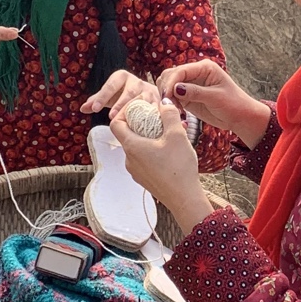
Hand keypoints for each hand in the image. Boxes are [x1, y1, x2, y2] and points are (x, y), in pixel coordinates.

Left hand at [82, 68, 160, 119]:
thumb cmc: (124, 94)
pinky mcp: (159, 101)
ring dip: (136, 110)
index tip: (94, 109)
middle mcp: (136, 81)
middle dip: (120, 104)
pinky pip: (155, 108)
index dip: (102, 97)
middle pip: (128, 92)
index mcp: (121, 77)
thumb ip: (96, 101)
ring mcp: (149, 91)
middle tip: (111, 116)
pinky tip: (146, 125)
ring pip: (143, 100)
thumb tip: (82, 108)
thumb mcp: (110, 96)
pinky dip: (151, 115)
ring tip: (129, 121)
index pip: (110, 86)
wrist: (147, 93)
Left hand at [110, 96, 213, 234]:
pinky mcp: (144, 179)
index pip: (115, 123)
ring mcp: (136, 171)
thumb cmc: (179, 168)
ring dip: (150, 137)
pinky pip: (144, 158)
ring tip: (169, 134)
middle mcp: (129, 159)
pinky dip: (153, 150)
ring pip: (138, 147)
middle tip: (158, 117)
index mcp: (131, 146)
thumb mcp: (177, 135)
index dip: (125, 111)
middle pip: (127, 134)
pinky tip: (170, 150)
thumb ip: (169, 114)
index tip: (141, 106)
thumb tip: (164, 102)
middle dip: (142, 123)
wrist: (184, 199)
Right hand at [158, 59, 271, 147]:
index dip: (171, 82)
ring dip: (167, 96)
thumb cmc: (234, 104)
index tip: (166, 96)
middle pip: (170, 75)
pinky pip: (172, 97)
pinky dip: (170, 103)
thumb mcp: (215, 98)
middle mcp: (195, 73)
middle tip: (169, 105)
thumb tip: (175, 89)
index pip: (180, 71)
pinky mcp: (187, 96)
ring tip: (174, 109)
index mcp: (204, 68)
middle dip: (166, 88)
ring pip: (169, 85)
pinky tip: (176, 112)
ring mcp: (190, 85)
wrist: (240, 117)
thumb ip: (195, 92)